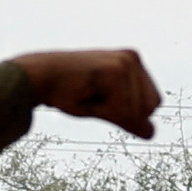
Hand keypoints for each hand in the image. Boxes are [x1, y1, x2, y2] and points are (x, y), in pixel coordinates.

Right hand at [16, 46, 161, 137]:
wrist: (37, 78)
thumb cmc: (68, 91)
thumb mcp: (105, 107)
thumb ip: (129, 116)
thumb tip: (152, 132)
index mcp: (133, 62)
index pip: (153, 103)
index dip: (128, 112)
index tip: (100, 97)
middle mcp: (133, 58)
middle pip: (149, 108)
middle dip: (120, 112)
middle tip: (93, 96)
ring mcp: (125, 62)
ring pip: (135, 111)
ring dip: (108, 112)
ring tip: (87, 93)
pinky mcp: (114, 71)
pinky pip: (121, 110)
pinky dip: (102, 111)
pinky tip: (84, 93)